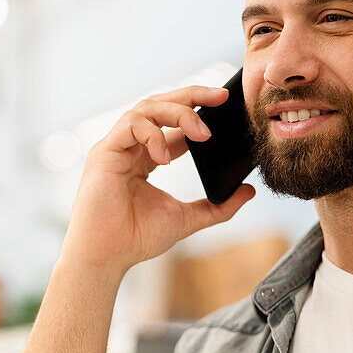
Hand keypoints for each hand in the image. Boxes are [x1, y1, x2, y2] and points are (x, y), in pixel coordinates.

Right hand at [61, 85, 255, 273]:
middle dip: (191, 96)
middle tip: (220, 96)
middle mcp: (129, 147)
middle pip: (159, 105)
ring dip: (177, 113)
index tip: (225, 106)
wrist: (107, 257)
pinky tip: (165, 157)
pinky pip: (131, 125)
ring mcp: (115, 147)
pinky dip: (153, 134)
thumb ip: (217, 207)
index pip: (171, 123)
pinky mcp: (104, 152)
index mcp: (144, 158)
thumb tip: (249, 191)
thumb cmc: (135, 239)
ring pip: (145, 108)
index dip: (197, 111)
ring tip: (201, 134)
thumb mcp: (186, 219)